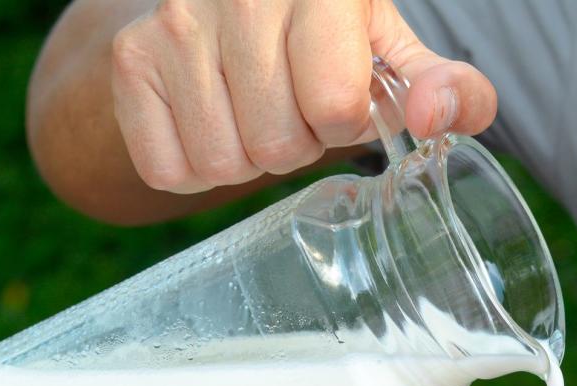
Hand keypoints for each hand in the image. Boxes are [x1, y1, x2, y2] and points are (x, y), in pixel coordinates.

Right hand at [110, 0, 495, 192]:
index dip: (342, 121)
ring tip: (253, 110)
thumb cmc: (322, 30)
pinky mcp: (132, 60)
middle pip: (277, 145)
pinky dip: (194, 168)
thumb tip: (437, 119)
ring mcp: (175, 24)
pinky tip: (213, 122)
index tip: (336, 94)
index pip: (334, 105)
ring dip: (246, 158)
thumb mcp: (389, 47)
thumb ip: (444, 87)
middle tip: (291, 106)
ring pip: (223, 164)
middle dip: (295, 144)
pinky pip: (168, 170)